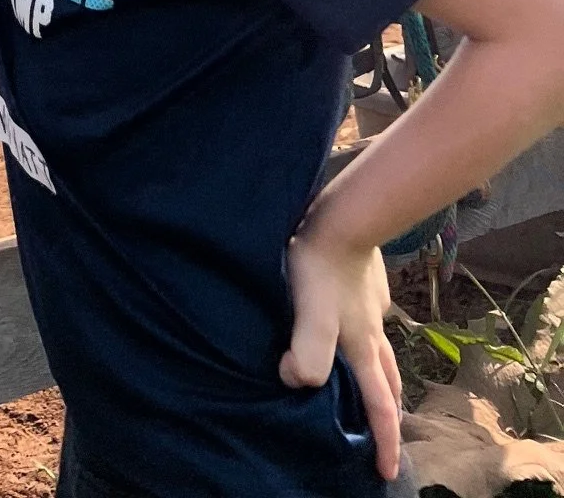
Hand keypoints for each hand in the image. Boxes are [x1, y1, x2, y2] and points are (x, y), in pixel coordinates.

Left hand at [280, 222, 403, 481]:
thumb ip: (308, 350)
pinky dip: (366, 333)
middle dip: (389, 413)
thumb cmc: (322, 264)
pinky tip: (353, 321)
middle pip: (387, 381)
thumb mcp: (312, 313)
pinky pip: (369, 317)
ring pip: (381, 350)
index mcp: (362, 346)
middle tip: (387, 436)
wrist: (345, 214)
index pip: (379, 404)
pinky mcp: (365, 281)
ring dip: (382, 374)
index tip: (387, 473)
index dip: (384, 441)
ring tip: (377, 386)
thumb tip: (296, 380)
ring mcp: (372, 305)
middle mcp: (372, 331)